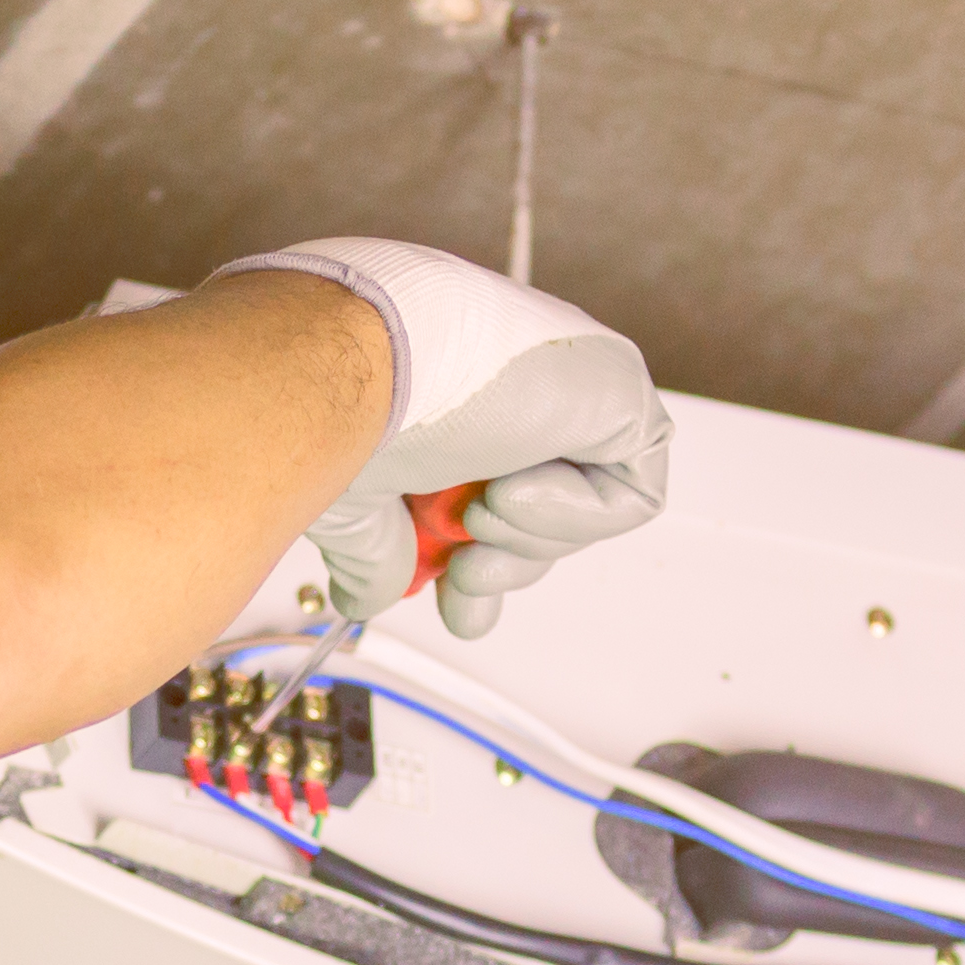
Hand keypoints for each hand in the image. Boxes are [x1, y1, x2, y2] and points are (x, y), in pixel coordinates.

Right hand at [212, 238, 670, 633]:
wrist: (347, 368)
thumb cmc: (335, 410)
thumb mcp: (352, 500)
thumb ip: (378, 546)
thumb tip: (369, 592)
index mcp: (457, 387)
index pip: (494, 481)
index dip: (478, 555)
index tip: (450, 595)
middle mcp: (515, 377)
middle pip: (542, 502)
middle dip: (505, 563)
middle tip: (464, 574)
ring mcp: (569, 379)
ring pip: (584, 503)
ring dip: (529, 537)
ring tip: (480, 512)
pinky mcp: (619, 389)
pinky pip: (630, 491)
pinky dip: (573, 517)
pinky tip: (513, 491)